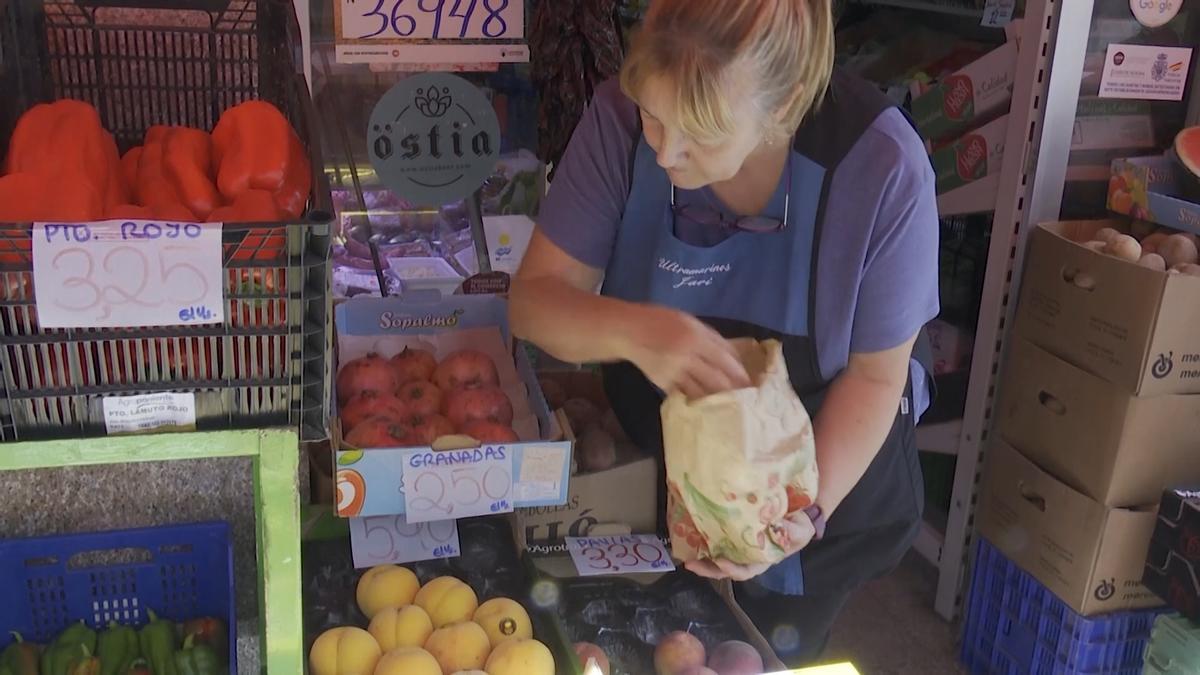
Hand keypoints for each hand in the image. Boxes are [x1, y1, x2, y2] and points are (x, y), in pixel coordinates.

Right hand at [625, 305, 750, 398]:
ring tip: (730, 405)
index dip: (738, 373)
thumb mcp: (689, 321)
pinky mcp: (663, 384)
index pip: (724, 359)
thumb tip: (733, 356)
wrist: (629, 332)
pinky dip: (697, 400)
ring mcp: (673, 373)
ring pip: (701, 392)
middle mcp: (686, 357)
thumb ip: (712, 337)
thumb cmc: (661, 321)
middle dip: (732, 391)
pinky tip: (707, 405)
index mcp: (695, 337)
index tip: (750, 383)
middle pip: (715, 379)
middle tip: (746, 400)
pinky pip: (685, 395)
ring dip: (716, 400)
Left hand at [684, 510, 816, 581]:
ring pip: (715, 557)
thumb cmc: (798, 526)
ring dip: (700, 558)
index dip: (732, 569)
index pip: (744, 571)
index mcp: (761, 560)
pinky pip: (715, 540)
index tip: (720, 561)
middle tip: (690, 563)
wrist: (795, 512)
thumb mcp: (802, 530)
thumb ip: (793, 532)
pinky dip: (701, 539)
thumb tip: (779, 529)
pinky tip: (689, 533)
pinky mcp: (730, 533)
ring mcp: (737, 546)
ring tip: (683, 553)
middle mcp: (746, 557)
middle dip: (707, 569)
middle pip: (723, 568)